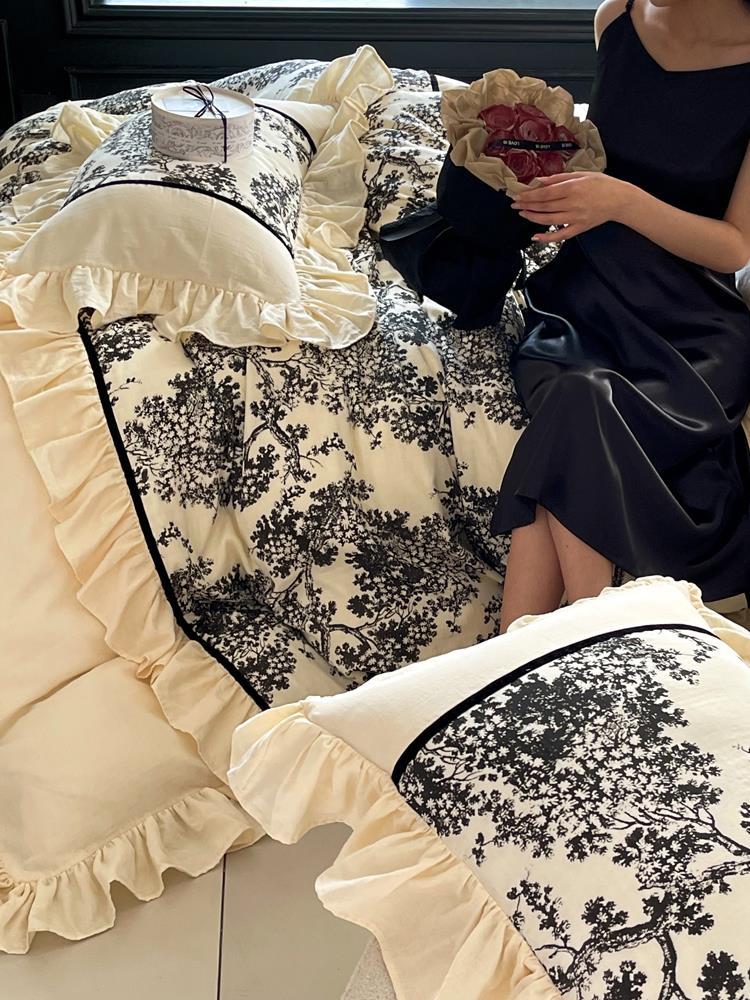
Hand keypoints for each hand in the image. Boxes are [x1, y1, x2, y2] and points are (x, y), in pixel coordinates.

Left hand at [510, 171, 631, 242]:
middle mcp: (573, 204)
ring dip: (533, 217)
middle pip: (544, 206)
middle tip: (515, 204)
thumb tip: (540, 181)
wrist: (620, 199)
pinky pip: (560, 235)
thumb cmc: (601, 184)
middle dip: (527, 205)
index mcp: (573, 188)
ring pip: (549, 220)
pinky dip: (547, 238)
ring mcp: (576, 218)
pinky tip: (535, 237)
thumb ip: (559, 178)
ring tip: (522, 213)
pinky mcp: (579, 228)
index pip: (545, 193)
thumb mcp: (581, 175)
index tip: (518, 195)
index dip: (529, 195)